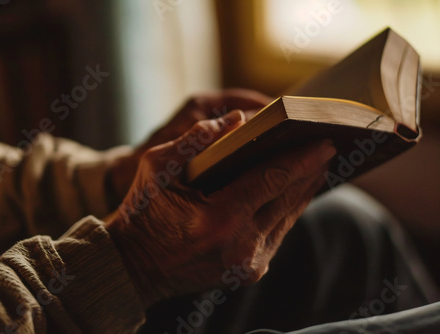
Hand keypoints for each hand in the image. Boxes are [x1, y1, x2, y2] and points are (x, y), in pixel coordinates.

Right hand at [105, 110, 335, 306]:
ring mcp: (249, 264)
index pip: (272, 179)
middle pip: (289, 198)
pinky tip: (293, 191)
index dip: (302, 158)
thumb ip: (195, 139)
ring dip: (304, 190)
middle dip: (310, 171)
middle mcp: (241, 246)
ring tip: (317, 166)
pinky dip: (288, 209)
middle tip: (329, 147)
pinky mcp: (250, 271)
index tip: (326, 141)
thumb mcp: (157, 168)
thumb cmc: (143, 212)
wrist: (136, 267)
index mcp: (219, 219)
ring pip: (289, 217)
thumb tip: (237, 120)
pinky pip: (278, 233)